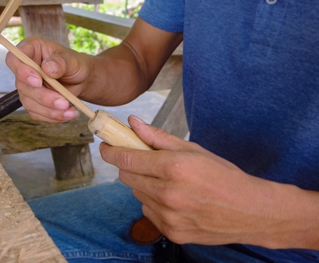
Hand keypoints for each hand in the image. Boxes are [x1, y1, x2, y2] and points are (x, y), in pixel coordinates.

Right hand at [5, 37, 89, 122]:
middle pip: (22, 85)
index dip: (21, 71)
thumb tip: (48, 68)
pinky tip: (67, 113)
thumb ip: (61, 62)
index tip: (38, 81)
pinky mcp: (32, 102)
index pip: (13, 59)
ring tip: (70, 110)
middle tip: (64, 102)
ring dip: (49, 110)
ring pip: (29, 102)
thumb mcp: (72, 60)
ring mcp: (26, 87)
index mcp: (30, 50)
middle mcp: (24, 69)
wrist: (81, 80)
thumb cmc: (75, 64)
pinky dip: (52, 116)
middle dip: (43, 97)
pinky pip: (36, 113)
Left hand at [100, 116, 303, 246]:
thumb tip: (132, 123)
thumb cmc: (224, 176)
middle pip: (127, 177)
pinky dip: (154, 203)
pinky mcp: (172, 232)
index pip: (127, 159)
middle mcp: (168, 193)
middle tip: (140, 161)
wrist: (251, 211)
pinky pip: (148, 212)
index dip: (111, 151)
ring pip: (137, 194)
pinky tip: (174, 199)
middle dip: (129, 166)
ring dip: (143, 185)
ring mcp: (169, 216)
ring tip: (167, 182)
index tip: (105, 146)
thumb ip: (158, 137)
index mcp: (174, 167)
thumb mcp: (193, 150)